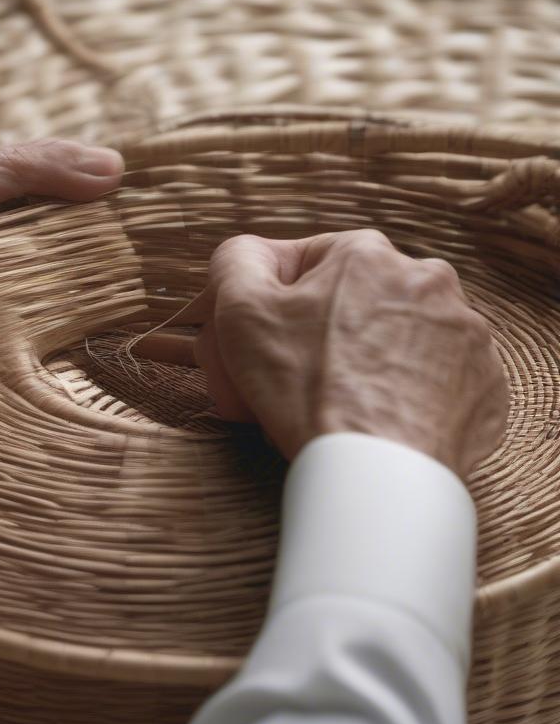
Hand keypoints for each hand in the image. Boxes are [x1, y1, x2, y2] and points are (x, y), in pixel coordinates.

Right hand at [194, 230, 508, 478]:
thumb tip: (247, 256)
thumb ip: (236, 261)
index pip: (306, 262)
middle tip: (290, 380)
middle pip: (354, 302)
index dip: (272, 303)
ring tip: (332, 406)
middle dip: (319, 334)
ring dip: (364, 362)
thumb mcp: (241, 311)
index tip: (261, 342)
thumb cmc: (306, 388)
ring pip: (396, 340)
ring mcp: (467, 335)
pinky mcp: (486, 387)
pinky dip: (406, 397)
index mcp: (368, 254)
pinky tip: (375, 421)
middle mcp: (429, 281)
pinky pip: (436, 382)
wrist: (375, 469)